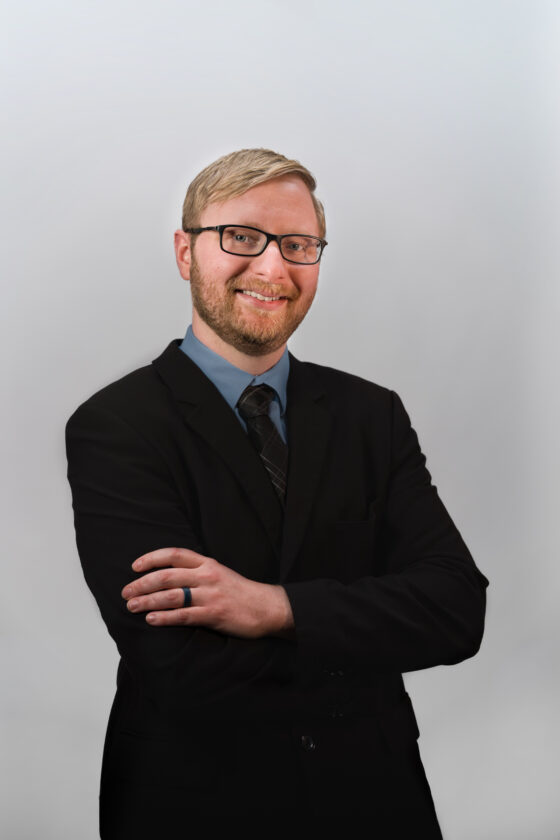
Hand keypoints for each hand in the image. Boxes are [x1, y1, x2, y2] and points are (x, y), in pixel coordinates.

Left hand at [121, 547, 294, 638]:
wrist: (266, 607)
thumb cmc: (239, 592)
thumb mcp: (219, 573)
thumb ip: (196, 571)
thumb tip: (166, 576)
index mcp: (207, 563)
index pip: (174, 554)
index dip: (152, 558)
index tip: (134, 566)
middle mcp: (207, 576)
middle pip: (167, 576)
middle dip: (142, 584)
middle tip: (126, 592)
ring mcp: (210, 595)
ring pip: (172, 596)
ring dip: (148, 601)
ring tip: (132, 607)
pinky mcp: (214, 614)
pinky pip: (184, 615)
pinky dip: (165, 617)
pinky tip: (152, 620)